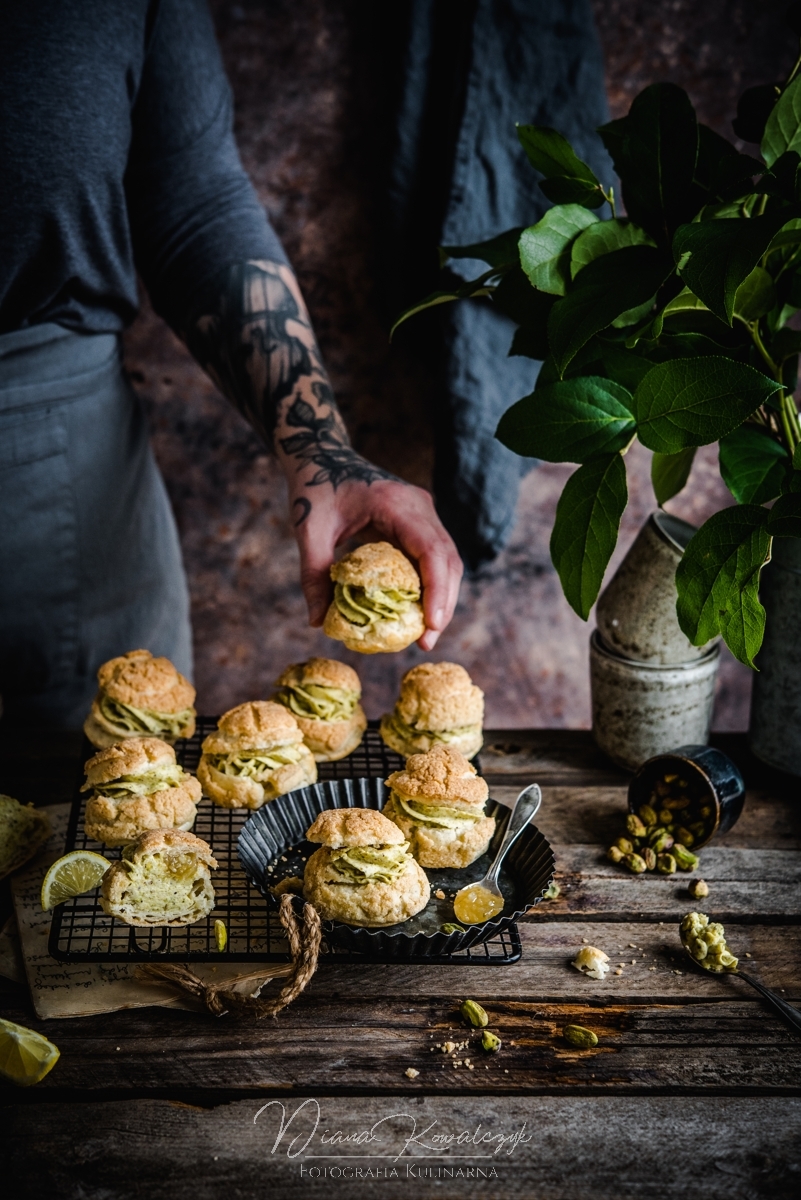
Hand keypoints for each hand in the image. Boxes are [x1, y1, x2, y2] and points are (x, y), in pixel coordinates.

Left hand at [289, 473, 462, 650]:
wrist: (321, 454)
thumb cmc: (314, 487)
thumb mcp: (309, 531)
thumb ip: (314, 575)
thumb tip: (317, 622)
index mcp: (396, 504)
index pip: (431, 550)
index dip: (437, 589)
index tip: (430, 624)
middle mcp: (419, 506)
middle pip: (448, 560)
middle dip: (443, 603)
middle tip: (427, 641)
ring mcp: (423, 512)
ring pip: (447, 560)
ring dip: (441, 596)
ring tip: (425, 633)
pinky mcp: (418, 521)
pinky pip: (434, 556)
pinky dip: (430, 584)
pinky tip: (416, 610)